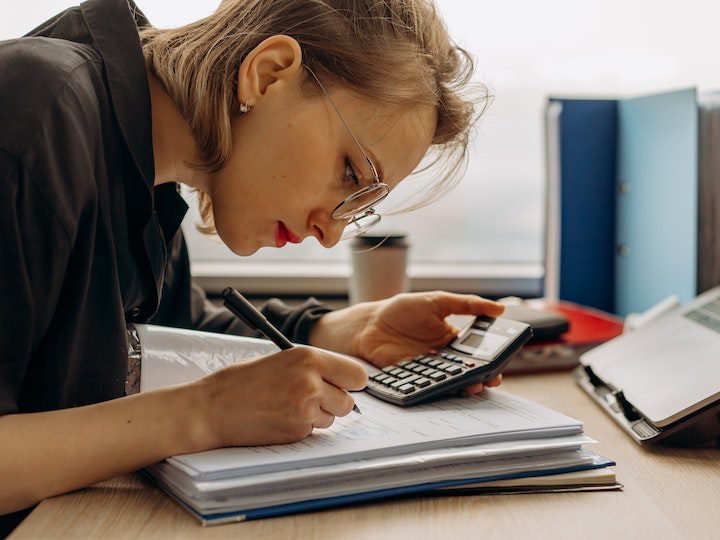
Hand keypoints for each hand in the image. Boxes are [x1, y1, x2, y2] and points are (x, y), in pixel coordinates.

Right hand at [191, 346, 367, 446]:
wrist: (211, 409)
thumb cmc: (240, 381)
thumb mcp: (280, 360)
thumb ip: (312, 367)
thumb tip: (339, 379)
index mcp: (308, 357)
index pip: (357, 374)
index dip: (351, 382)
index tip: (344, 385)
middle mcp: (311, 382)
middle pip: (348, 402)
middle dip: (335, 402)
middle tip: (314, 399)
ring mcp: (305, 409)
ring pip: (331, 419)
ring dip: (317, 416)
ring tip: (287, 406)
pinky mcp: (296, 432)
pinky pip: (312, 431)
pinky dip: (300, 428)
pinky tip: (278, 419)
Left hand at [310, 291, 504, 394]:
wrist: (369, 324)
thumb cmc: (402, 310)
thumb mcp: (437, 301)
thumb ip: (467, 304)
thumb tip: (499, 309)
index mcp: (452, 339)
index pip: (477, 353)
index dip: (491, 359)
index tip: (501, 363)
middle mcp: (443, 357)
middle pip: (467, 371)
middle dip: (482, 376)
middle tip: (491, 378)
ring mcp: (429, 370)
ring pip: (452, 382)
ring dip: (464, 385)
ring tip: (473, 384)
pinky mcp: (413, 378)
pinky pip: (430, 386)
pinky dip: (440, 389)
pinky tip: (447, 387)